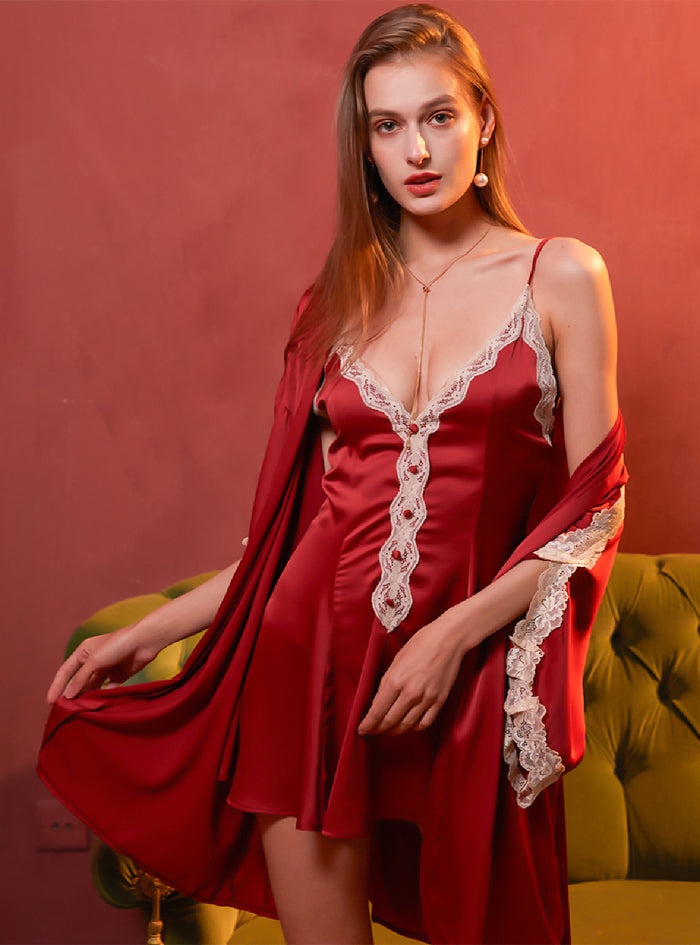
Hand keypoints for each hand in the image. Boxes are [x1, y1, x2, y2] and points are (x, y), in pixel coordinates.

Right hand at [46, 623, 159, 704]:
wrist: (145, 641)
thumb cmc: (118, 644)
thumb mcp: (95, 661)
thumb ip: (80, 678)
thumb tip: (68, 695)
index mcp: (84, 651)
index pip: (65, 671)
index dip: (57, 686)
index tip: (50, 701)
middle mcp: (94, 659)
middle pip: (79, 680)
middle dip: (72, 694)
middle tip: (65, 710)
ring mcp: (107, 668)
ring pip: (93, 686)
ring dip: (87, 697)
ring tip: (80, 711)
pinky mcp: (119, 676)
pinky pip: (108, 689)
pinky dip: (103, 697)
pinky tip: (98, 707)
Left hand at [357, 616, 464, 735]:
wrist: (448, 640)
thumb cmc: (420, 644)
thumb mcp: (396, 660)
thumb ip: (387, 682)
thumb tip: (380, 700)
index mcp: (395, 681)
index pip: (377, 711)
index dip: (368, 724)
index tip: (362, 730)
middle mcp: (410, 693)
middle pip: (390, 721)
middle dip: (379, 729)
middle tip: (373, 731)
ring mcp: (426, 699)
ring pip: (407, 725)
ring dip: (395, 731)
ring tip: (389, 731)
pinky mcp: (439, 701)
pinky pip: (425, 722)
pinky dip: (415, 727)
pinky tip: (409, 725)